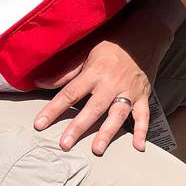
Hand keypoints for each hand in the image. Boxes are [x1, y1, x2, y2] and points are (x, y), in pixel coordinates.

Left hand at [33, 40, 153, 154]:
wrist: (144, 36)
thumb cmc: (111, 45)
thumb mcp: (85, 52)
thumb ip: (65, 72)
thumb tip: (40, 83)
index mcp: (95, 72)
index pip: (70, 93)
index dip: (54, 109)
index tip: (40, 124)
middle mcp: (112, 83)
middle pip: (94, 108)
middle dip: (79, 126)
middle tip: (65, 144)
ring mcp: (129, 91)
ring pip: (118, 114)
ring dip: (108, 132)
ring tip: (97, 149)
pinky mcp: (143, 95)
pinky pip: (144, 115)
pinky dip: (142, 131)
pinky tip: (138, 146)